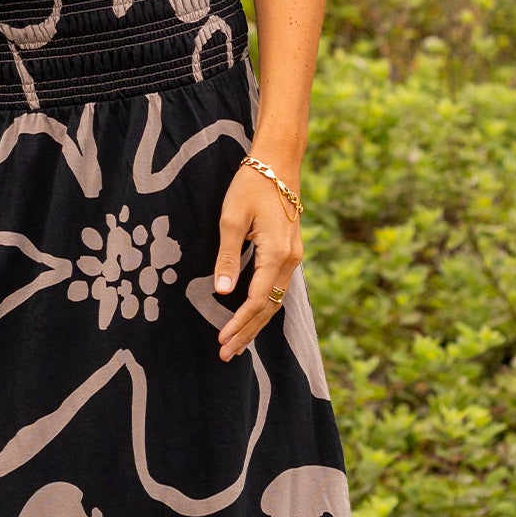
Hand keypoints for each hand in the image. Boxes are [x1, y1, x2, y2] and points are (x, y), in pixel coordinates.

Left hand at [212, 160, 301, 361]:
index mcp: (277, 252)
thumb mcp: (231, 219)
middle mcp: (291, 259)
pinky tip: (251, 318)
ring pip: (275, 299)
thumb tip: (223, 292)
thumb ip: (226, 257)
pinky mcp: (291, 253)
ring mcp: (294, 257)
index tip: (221, 339)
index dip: (239, 322)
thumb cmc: (251, 186)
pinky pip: (277, 287)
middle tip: (226, 354)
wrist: (279, 163)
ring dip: (256, 323)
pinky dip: (263, 306)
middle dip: (247, 332)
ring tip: (236, 345)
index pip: (257, 298)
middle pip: (269, 306)